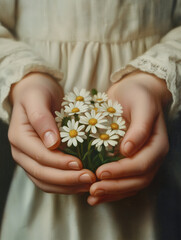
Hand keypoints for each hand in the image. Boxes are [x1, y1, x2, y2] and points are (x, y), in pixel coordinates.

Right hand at [8, 73, 95, 193]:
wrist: (34, 93)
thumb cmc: (37, 93)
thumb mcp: (38, 99)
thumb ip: (42, 119)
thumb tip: (52, 144)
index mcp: (19, 138)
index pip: (40, 156)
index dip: (60, 163)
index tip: (80, 165)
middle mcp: (22, 152)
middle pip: (42, 174)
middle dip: (67, 179)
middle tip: (90, 178)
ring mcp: (29, 159)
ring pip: (46, 182)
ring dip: (68, 185)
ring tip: (89, 184)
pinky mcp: (39, 161)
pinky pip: (50, 179)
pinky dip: (65, 184)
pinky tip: (81, 182)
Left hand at [87, 71, 171, 204]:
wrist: (132, 92)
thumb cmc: (137, 95)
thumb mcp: (141, 105)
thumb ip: (139, 128)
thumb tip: (128, 151)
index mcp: (157, 144)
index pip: (142, 164)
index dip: (122, 171)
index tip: (100, 172)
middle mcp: (151, 156)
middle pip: (138, 180)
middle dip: (115, 187)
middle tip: (93, 189)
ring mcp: (141, 160)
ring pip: (130, 184)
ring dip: (112, 192)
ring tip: (92, 197)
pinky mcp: (130, 161)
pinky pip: (123, 180)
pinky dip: (111, 189)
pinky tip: (96, 193)